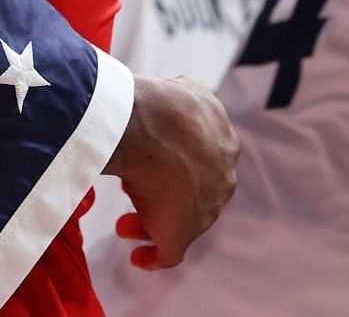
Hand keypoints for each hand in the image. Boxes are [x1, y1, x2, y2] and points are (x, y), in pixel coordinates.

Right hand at [103, 74, 238, 269]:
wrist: (162, 130)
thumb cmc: (164, 107)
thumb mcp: (185, 91)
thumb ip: (182, 98)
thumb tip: (164, 99)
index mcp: (224, 145)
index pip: (203, 161)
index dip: (177, 164)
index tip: (151, 163)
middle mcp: (220, 179)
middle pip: (193, 193)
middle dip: (166, 194)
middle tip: (134, 193)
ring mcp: (202, 210)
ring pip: (179, 221)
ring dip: (151, 221)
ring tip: (125, 224)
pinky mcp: (182, 234)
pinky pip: (168, 252)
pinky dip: (152, 256)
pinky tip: (138, 258)